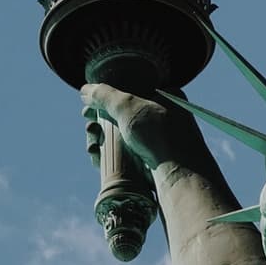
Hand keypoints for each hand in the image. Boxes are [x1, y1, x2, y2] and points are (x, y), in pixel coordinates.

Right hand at [81, 83, 203, 171]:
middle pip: (122, 117)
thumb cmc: (159, 134)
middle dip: (100, 122)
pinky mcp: (152, 161)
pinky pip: (126, 155)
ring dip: (101, 139)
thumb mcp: (129, 106)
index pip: (130, 92)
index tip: (88, 107)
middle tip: (89, 128)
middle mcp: (164, 118)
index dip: (107, 99)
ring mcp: (158, 141)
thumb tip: (85, 90)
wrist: (179, 174)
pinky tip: (96, 156)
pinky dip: (109, 154)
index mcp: (166, 97)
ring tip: (91, 144)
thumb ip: (105, 96)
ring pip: (122, 137)